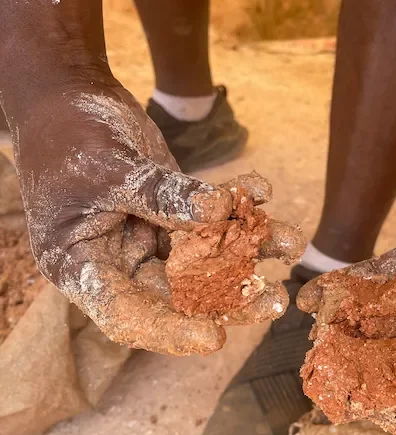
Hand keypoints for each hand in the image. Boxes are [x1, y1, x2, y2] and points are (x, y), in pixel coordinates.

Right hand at [10, 81, 299, 354]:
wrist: (68, 96)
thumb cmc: (69, 133)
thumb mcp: (110, 168)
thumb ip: (161, 196)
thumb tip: (218, 214)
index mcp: (81, 266)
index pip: (125, 314)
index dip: (170, 330)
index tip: (216, 338)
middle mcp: (117, 261)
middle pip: (175, 295)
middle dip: (228, 297)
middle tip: (274, 300)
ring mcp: (147, 238)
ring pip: (202, 258)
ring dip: (247, 250)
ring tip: (289, 244)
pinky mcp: (171, 213)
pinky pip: (209, 217)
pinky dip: (236, 205)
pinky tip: (263, 191)